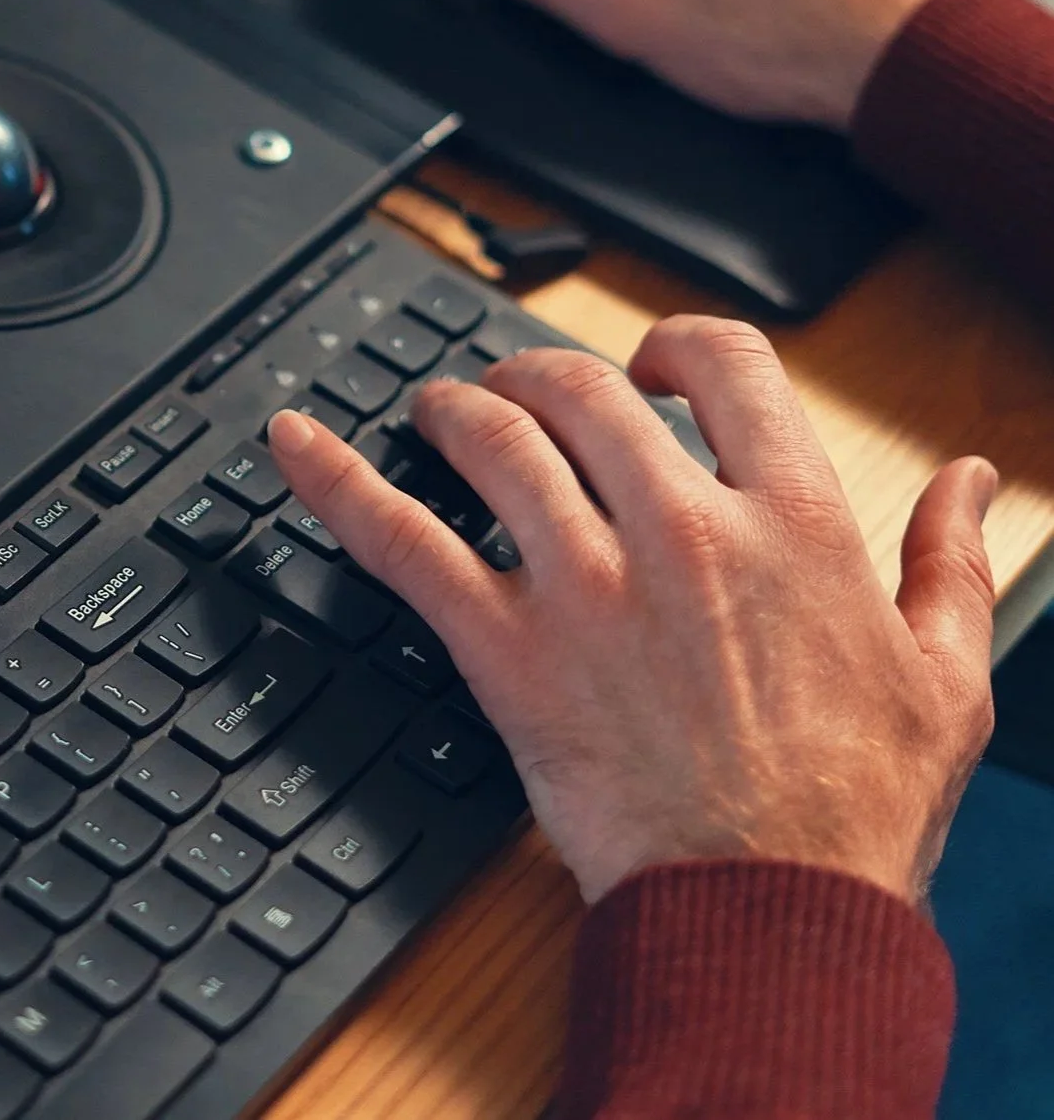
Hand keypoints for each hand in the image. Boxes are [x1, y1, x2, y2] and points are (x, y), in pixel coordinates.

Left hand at [267, 317, 996, 904]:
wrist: (768, 919)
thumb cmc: (853, 807)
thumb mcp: (946, 678)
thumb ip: (952, 563)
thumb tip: (972, 480)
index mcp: (792, 523)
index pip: (724, 366)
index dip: (677, 346)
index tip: (651, 365)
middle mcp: (682, 534)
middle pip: (584, 391)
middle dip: (543, 372)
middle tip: (522, 389)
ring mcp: (587, 588)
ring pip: (496, 446)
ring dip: (456, 409)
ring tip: (438, 410)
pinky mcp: (509, 652)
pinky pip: (405, 544)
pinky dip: (338, 483)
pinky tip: (294, 443)